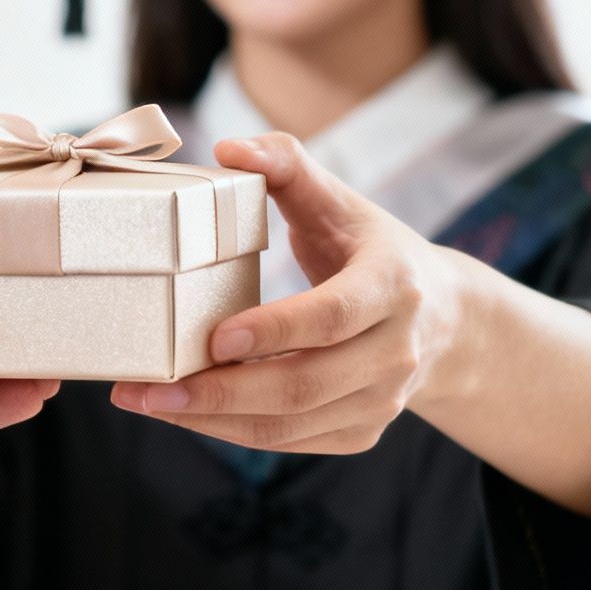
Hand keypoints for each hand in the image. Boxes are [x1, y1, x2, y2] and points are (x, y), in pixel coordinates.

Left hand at [110, 132, 465, 453]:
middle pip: (304, 384)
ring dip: (212, 420)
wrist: (443, 318)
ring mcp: (383, 399)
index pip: (334, 315)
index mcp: (393, 285)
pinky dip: (232, 431)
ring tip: (147, 401)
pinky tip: (184, 412)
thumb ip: (288, 165)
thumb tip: (230, 149)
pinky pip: (290, 441)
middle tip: (147, 387)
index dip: (276, 330)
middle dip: (219, 391)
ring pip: (291, 424)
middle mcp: (395, 351)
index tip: (215, 336)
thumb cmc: (372, 249)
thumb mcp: (341, 201)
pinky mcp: (363, 432)